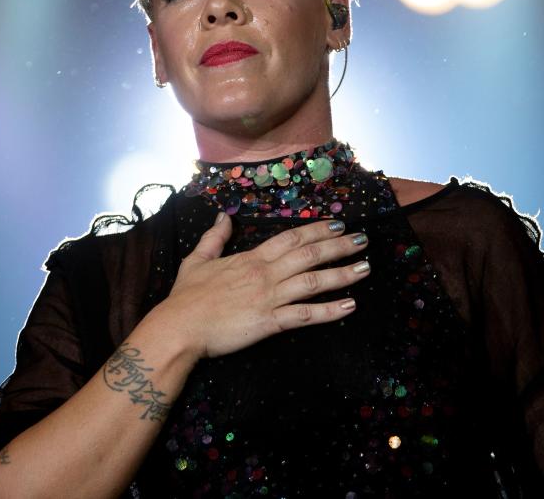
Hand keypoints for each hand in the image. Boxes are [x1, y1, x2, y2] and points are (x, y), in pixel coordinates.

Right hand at [155, 211, 370, 359]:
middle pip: (309, 254)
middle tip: (363, 240)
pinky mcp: (269, 322)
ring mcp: (269, 297)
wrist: (179, 327)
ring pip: (313, 282)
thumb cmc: (186, 297)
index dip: (317, 230)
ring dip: (342, 274)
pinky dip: (330, 311)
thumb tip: (223, 216)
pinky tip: (350, 306)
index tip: (338, 224)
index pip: (291, 238)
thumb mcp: (198, 260)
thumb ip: (214, 238)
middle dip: (338, 245)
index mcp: (251, 258)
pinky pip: (305, 315)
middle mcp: (265, 273)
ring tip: (365, 268)